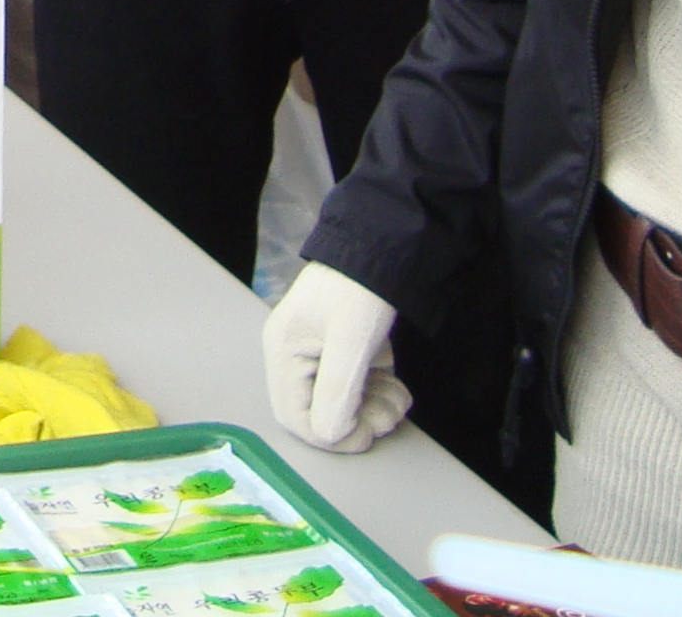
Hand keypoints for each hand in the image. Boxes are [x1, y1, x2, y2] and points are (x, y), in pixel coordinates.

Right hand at [262, 262, 410, 451]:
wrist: (384, 246)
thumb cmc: (361, 289)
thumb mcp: (350, 341)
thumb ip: (335, 391)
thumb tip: (329, 435)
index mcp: (284, 352)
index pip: (295, 416)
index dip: (330, 436)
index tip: (365, 435)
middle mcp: (296, 356)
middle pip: (318, 413)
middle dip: (357, 422)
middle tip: (387, 415)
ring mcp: (321, 355)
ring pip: (342, 405)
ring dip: (373, 411)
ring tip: (396, 399)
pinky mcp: (345, 352)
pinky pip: (357, 389)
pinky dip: (379, 396)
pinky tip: (396, 388)